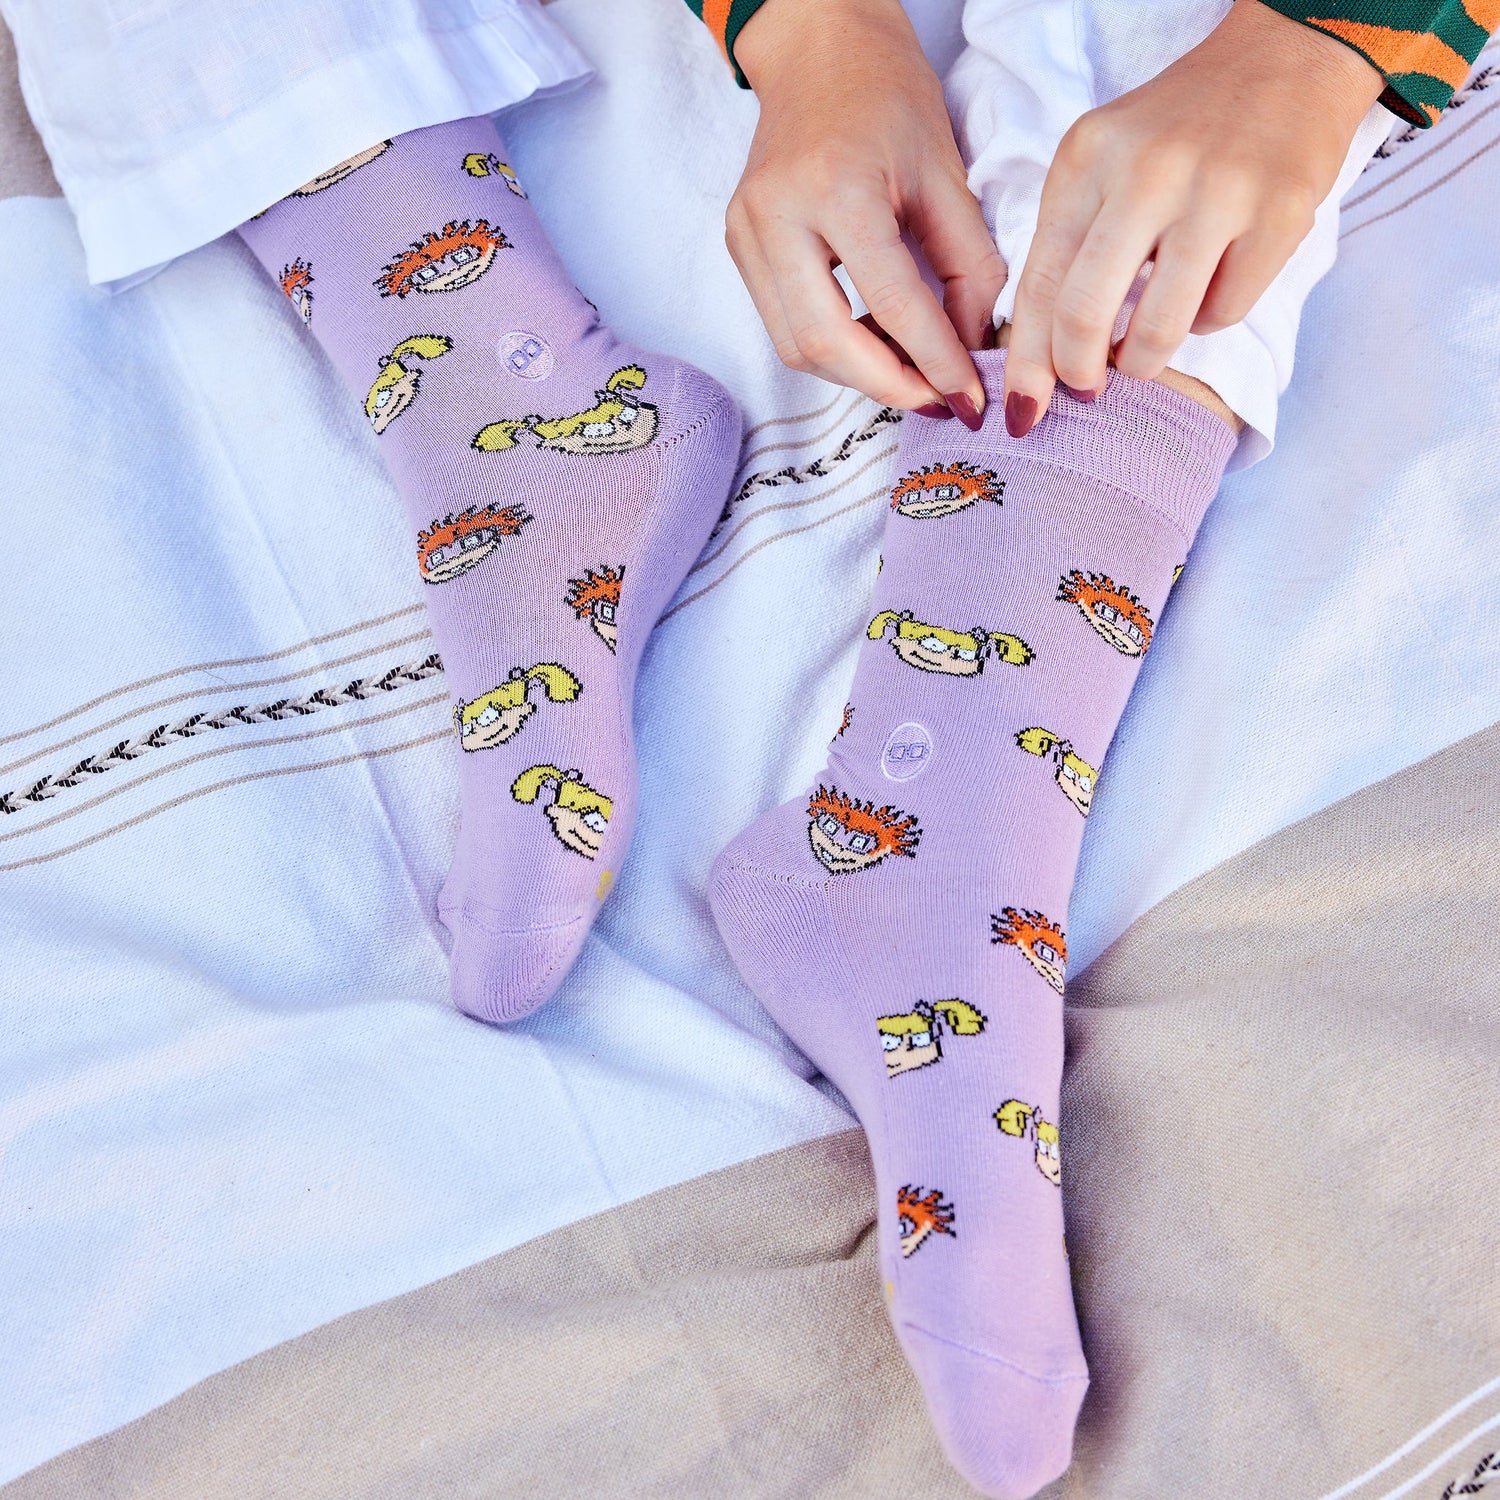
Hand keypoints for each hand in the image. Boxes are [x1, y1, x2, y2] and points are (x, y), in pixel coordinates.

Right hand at [730, 0, 1004, 422]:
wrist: (818, 51)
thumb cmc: (887, 98)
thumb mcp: (947, 175)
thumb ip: (970, 267)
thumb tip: (973, 350)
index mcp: (837, 188)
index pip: (892, 303)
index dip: (935, 363)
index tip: (968, 400)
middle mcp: (778, 215)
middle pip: (825, 344)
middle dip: (887, 386)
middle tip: (936, 400)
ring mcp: (747, 233)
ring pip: (797, 347)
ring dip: (857, 375)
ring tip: (908, 371)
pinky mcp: (739, 247)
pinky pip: (784, 325)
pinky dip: (832, 349)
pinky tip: (872, 341)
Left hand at [1003, 0, 1385, 435]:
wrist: (1288, 58)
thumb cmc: (1177, 131)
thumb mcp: (1103, 163)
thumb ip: (1068, 243)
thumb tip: (1039, 354)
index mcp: (1087, 158)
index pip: (1039, 281)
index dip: (1027, 361)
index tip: (1024, 409)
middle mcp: (1146, 172)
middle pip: (1085, 314)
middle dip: (1078, 373)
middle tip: (1087, 388)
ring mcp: (1217, 192)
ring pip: (1160, 329)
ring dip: (1145, 359)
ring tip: (1144, 350)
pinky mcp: (1279, 214)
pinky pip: (1222, 313)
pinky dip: (1207, 321)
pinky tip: (1208, 287)